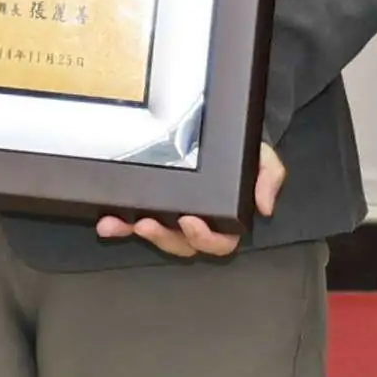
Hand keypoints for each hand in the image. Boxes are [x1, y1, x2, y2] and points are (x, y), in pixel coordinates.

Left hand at [97, 146, 291, 259]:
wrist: (220, 131)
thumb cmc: (241, 151)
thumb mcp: (262, 157)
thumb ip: (270, 177)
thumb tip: (264, 206)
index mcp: (224, 220)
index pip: (219, 242)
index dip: (204, 238)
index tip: (189, 222)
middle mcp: (196, 223)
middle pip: (182, 244)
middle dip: (163, 238)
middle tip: (148, 224)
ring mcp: (171, 218)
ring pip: (155, 236)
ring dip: (135, 233)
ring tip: (122, 224)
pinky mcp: (149, 207)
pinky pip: (133, 222)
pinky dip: (119, 225)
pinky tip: (107, 221)